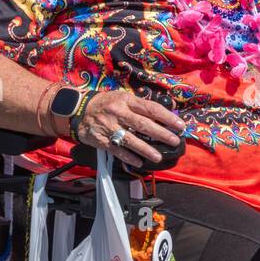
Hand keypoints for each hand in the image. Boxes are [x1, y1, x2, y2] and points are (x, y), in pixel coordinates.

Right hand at [70, 90, 185, 168]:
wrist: (79, 110)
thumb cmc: (107, 103)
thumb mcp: (124, 97)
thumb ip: (143, 104)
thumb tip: (169, 107)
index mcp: (127, 101)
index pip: (151, 108)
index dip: (167, 117)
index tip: (180, 125)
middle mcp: (119, 113)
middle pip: (143, 125)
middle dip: (161, 134)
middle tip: (174, 141)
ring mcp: (110, 127)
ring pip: (131, 140)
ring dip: (146, 150)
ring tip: (158, 157)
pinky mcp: (102, 140)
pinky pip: (117, 150)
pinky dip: (129, 157)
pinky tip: (139, 162)